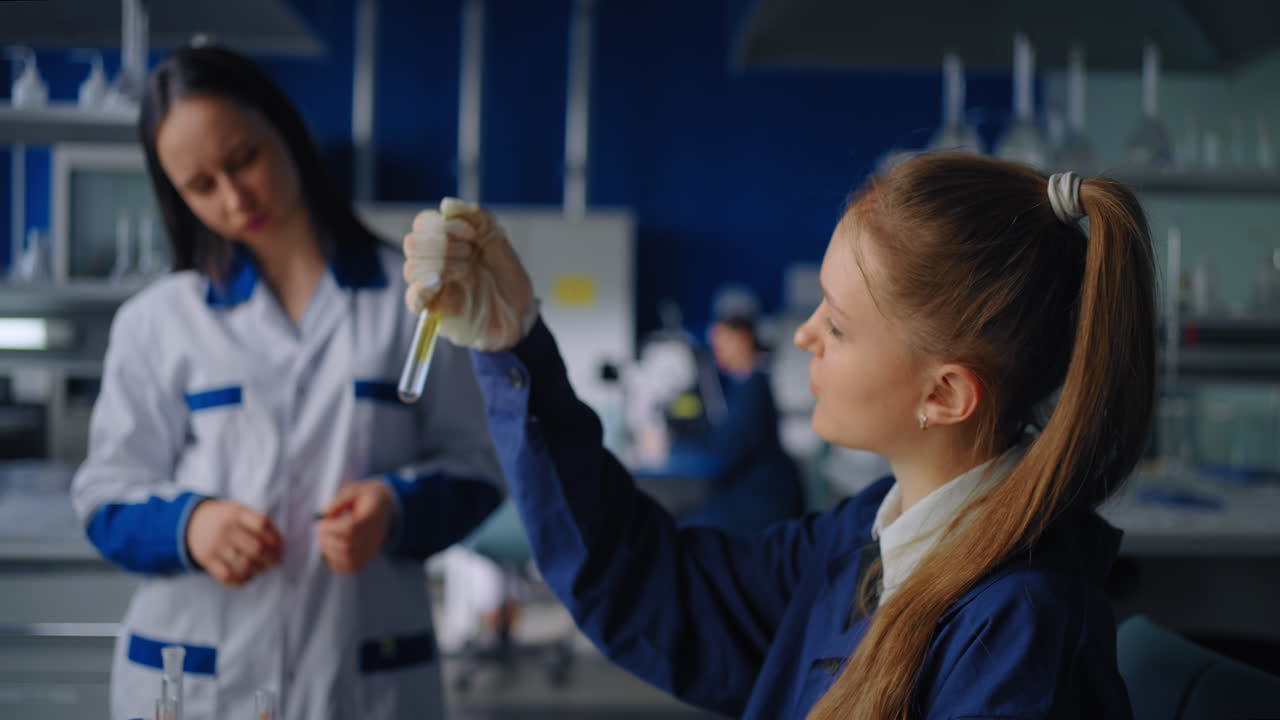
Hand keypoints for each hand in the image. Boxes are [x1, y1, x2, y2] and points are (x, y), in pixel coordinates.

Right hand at [185, 499, 283, 586]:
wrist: (192, 522)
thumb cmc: (226, 519)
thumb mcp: (239, 511)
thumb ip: (258, 522)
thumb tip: (280, 544)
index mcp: (236, 513)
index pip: (261, 524)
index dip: (275, 537)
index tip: (281, 546)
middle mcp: (226, 529)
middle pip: (255, 548)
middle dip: (271, 558)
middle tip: (277, 562)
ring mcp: (215, 545)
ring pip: (243, 564)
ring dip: (258, 570)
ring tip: (263, 569)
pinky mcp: (207, 560)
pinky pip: (226, 576)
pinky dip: (241, 580)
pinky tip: (248, 577)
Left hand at [316, 478, 395, 573]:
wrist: (385, 507)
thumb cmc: (365, 497)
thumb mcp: (353, 490)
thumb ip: (338, 501)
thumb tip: (324, 515)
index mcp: (373, 516)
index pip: (350, 529)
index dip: (331, 528)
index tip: (322, 521)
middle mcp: (375, 536)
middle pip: (347, 546)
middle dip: (327, 538)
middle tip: (322, 528)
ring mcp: (372, 549)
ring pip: (347, 559)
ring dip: (328, 549)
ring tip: (325, 536)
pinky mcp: (367, 557)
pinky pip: (349, 567)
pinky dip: (335, 561)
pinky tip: (331, 548)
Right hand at [403, 198, 536, 350]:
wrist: (521, 312)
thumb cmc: (508, 278)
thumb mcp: (499, 240)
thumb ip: (478, 217)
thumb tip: (447, 203)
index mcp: (446, 243)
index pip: (423, 224)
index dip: (443, 223)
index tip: (471, 234)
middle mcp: (434, 262)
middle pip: (412, 243)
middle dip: (442, 243)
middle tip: (470, 252)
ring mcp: (432, 287)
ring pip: (411, 267)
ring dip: (442, 262)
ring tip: (467, 270)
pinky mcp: (435, 310)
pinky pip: (413, 298)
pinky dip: (422, 286)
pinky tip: (439, 281)